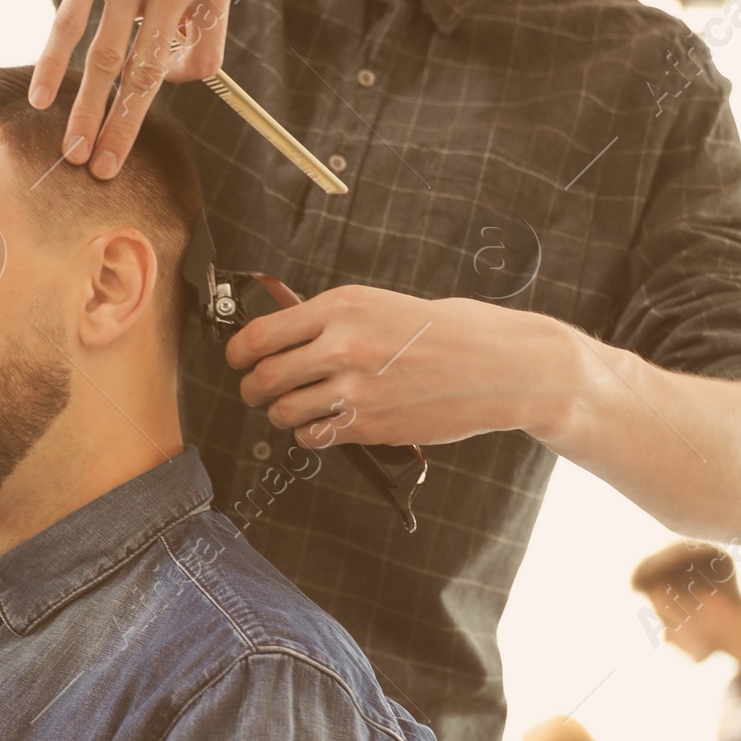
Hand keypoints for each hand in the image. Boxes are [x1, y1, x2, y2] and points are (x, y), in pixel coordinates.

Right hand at [32, 0, 235, 174]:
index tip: (152, 88)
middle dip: (126, 129)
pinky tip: (39, 95)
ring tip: (71, 153)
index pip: (201, 62)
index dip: (176, 83)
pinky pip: (71, 21)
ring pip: (109, 59)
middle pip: (152, 76)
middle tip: (106, 171)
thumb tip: (179, 42)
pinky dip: (53, 62)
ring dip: (87, 113)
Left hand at [227, 289, 580, 448]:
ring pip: (283, 412)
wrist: (501, 367)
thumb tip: (287, 329)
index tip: (239, 358)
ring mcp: (354, 390)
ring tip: (295, 407)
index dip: (239, 352)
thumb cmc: (451, 331)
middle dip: (254, 386)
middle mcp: (342, 347)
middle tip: (260, 388)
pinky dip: (311, 433)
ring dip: (281, 413)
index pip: (261, 334)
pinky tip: (326, 422)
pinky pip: (313, 436)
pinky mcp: (369, 426)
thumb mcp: (385, 304)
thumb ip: (334, 319)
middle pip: (262, 377)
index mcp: (342, 307)